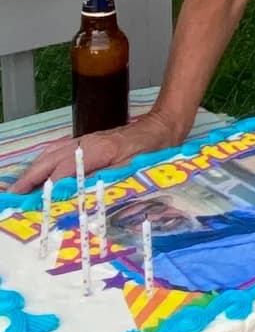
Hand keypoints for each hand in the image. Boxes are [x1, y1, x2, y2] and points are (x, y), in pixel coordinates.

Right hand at [10, 110, 183, 194]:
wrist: (162, 128)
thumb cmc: (152, 149)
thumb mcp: (134, 167)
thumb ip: (107, 178)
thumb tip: (80, 192)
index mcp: (98, 150)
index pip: (64, 169)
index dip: (48, 186)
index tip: (33, 203)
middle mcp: (86, 143)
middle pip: (50, 158)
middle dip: (30, 177)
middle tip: (13, 196)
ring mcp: (85, 141)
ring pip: (51, 153)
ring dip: (34, 170)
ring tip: (19, 188)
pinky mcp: (88, 143)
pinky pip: (59, 151)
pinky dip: (44, 162)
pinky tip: (39, 173)